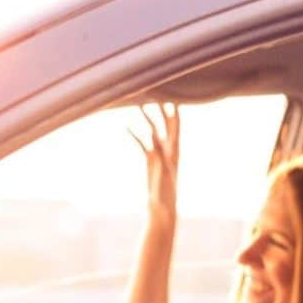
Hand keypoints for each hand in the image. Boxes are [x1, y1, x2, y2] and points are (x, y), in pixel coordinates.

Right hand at [130, 102, 179, 225]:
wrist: (162, 208)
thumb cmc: (165, 194)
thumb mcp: (163, 174)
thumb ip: (160, 154)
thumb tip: (154, 136)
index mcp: (174, 152)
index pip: (175, 128)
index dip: (174, 113)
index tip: (172, 98)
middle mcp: (168, 151)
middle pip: (165, 126)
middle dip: (161, 111)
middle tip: (156, 94)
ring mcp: (159, 155)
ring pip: (153, 132)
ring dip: (148, 119)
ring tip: (140, 105)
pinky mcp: (151, 161)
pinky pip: (143, 144)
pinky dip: (136, 135)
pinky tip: (127, 128)